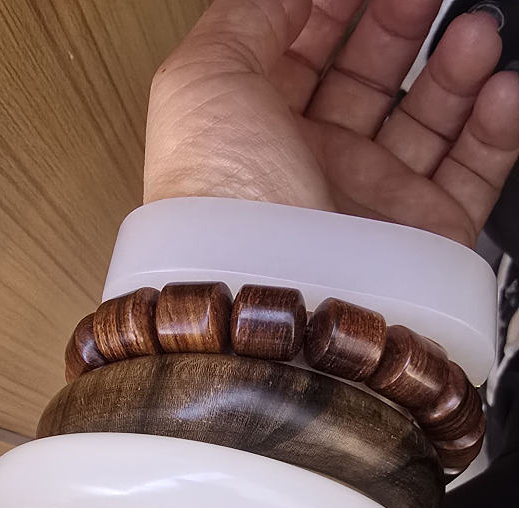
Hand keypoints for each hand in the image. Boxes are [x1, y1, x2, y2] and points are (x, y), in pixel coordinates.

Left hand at [144, 0, 518, 246]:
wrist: (266, 293)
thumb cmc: (220, 197)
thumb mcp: (203, 78)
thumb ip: (246, 17)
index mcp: (258, 127)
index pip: (307, 49)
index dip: (336, 6)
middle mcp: (315, 163)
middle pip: (372, 77)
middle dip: (403, 24)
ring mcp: (370, 199)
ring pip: (430, 120)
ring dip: (458, 69)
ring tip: (476, 36)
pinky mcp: (421, 236)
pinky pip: (471, 175)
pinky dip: (495, 132)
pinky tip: (500, 93)